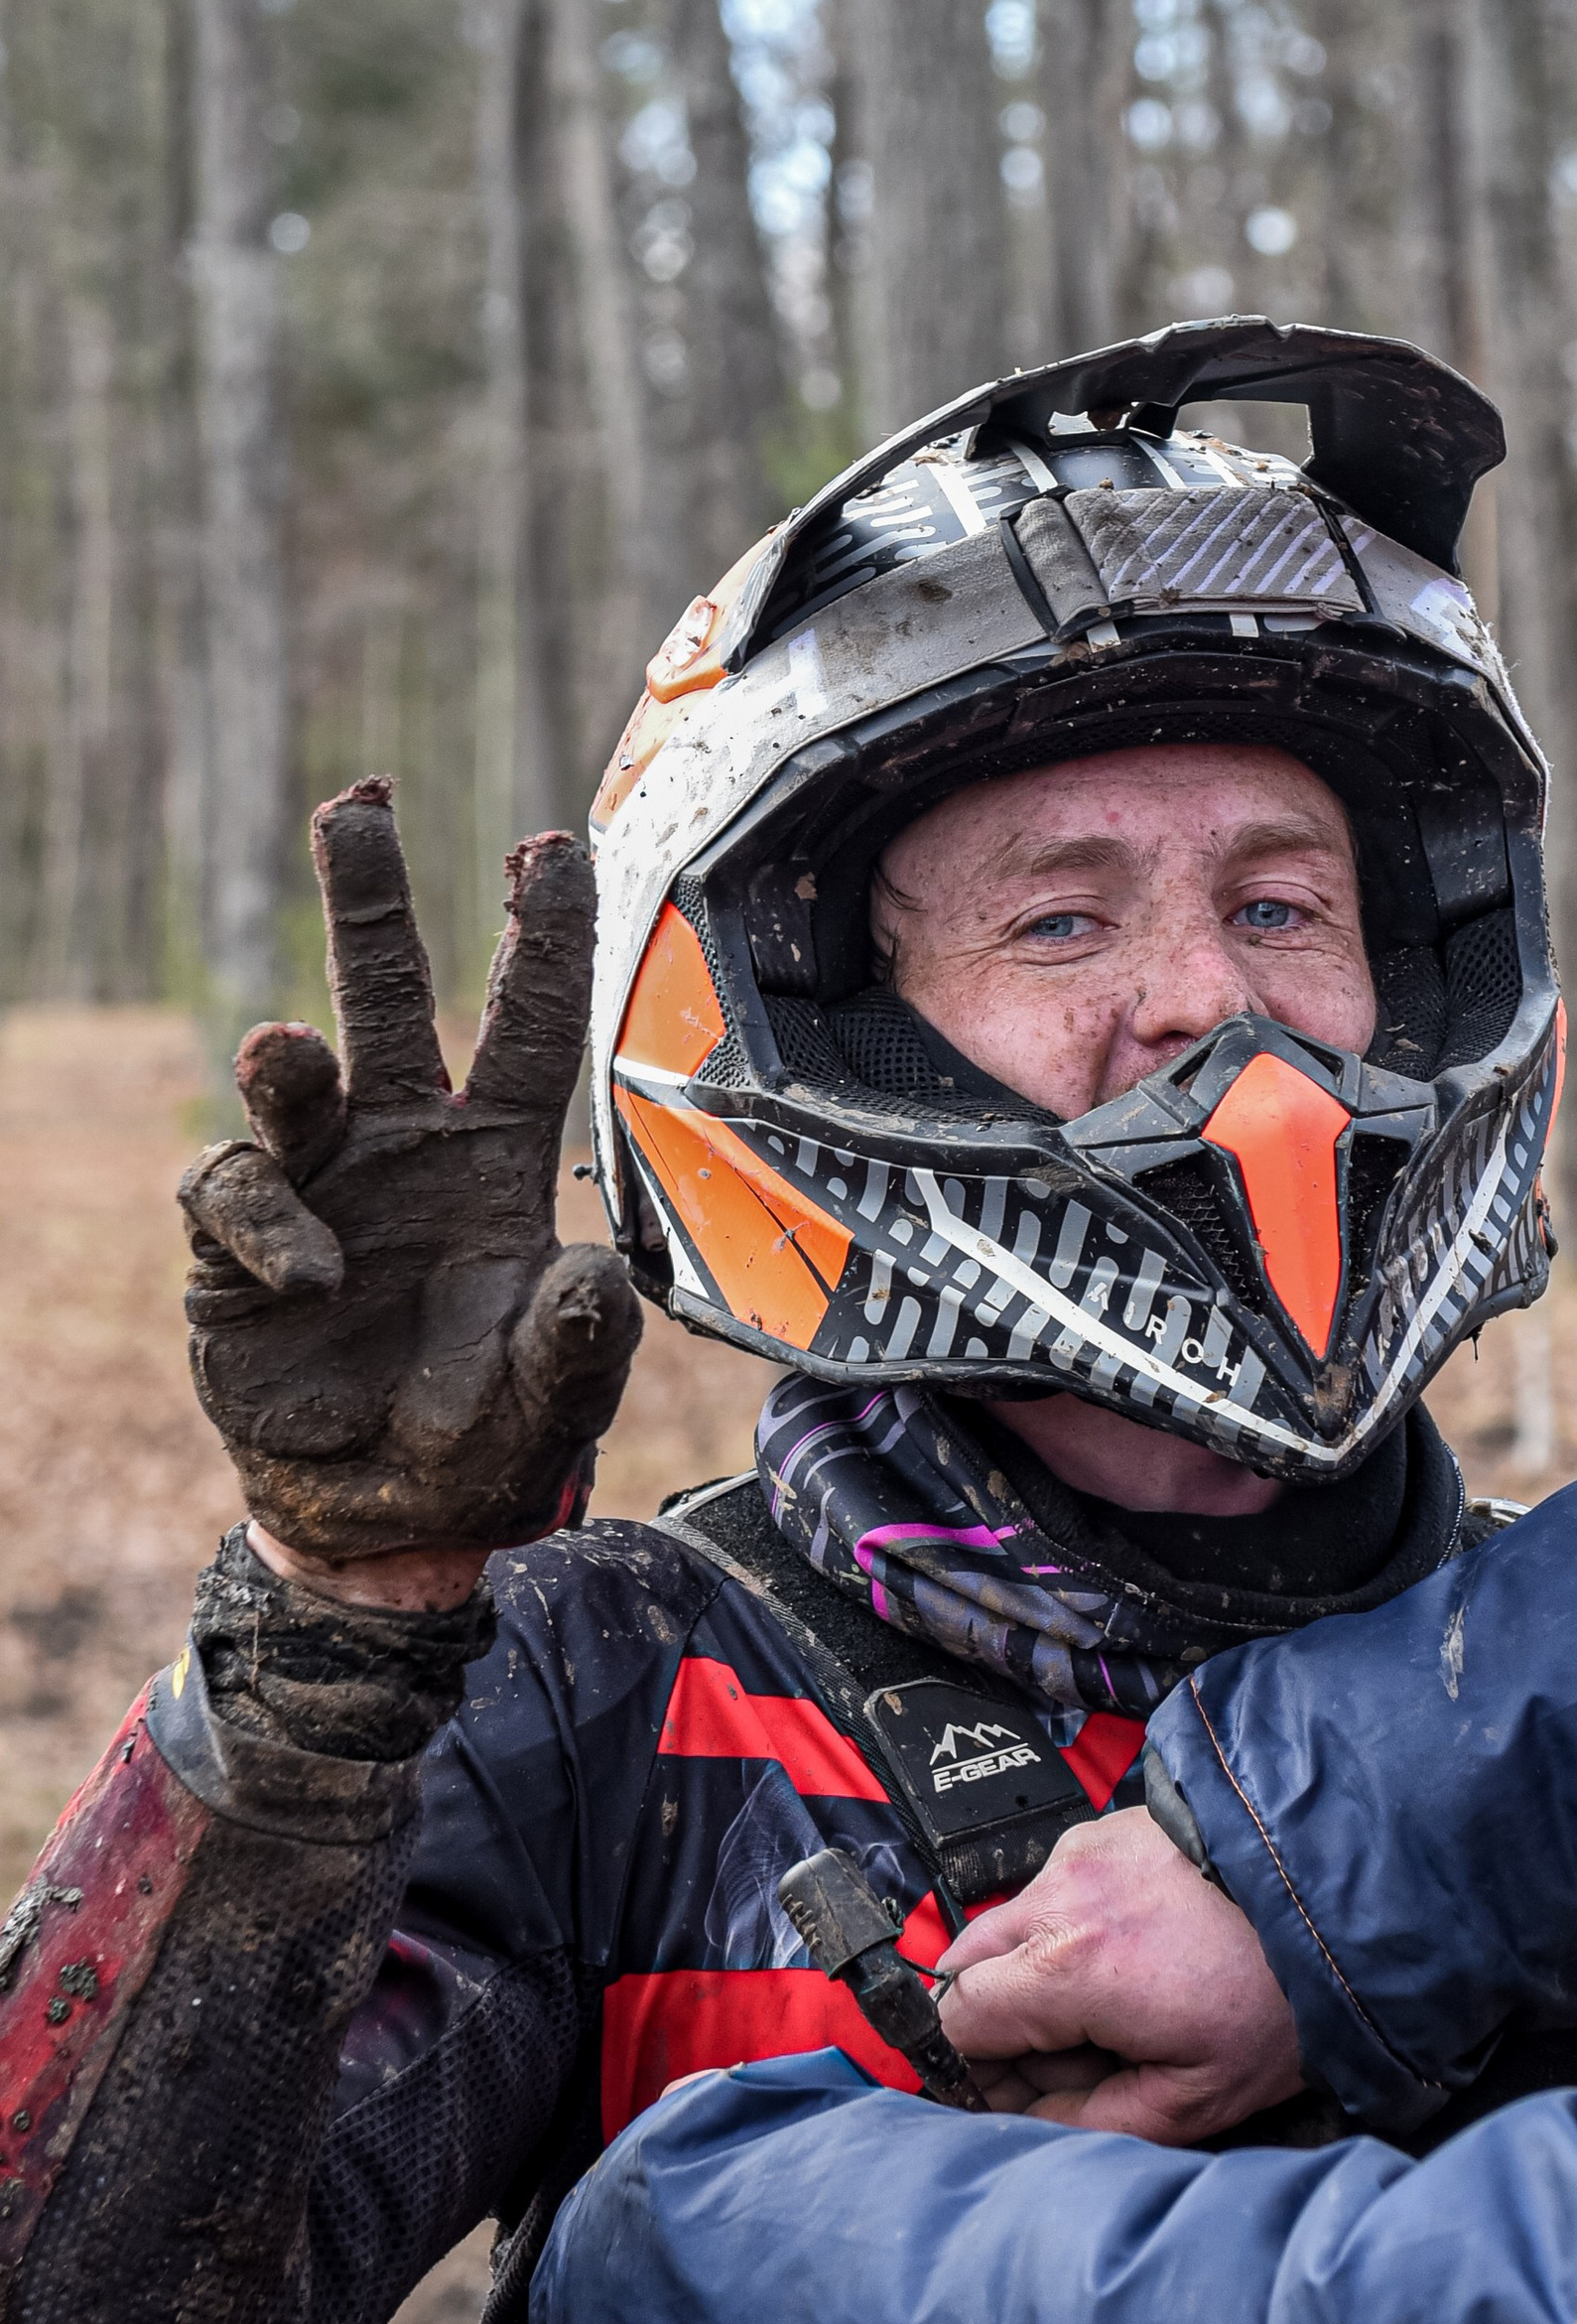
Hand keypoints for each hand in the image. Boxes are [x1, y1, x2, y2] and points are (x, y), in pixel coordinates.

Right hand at [177, 780, 643, 1569]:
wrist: (387, 1519)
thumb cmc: (487, 1439)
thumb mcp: (555, 1399)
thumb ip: (577, 1342)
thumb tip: (593, 1275)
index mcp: (494, 1160)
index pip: (524, 1026)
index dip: (538, 936)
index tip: (547, 844)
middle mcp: (401, 1149)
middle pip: (382, 996)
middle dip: (368, 898)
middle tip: (359, 804)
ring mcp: (317, 1190)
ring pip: (286, 1079)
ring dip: (285, 1060)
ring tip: (286, 1054)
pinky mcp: (238, 1252)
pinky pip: (236, 1197)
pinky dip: (270, 1229)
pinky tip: (313, 1282)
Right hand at [934, 1807, 1305, 2143]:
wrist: (1348, 1896)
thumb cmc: (1286, 1995)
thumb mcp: (1197, 2098)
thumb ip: (1092, 2122)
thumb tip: (1033, 2121)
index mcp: (1067, 1967)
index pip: (956, 2021)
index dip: (978, 2069)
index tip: (1023, 2090)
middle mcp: (1060, 1896)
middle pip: (968, 1968)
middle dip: (1001, 2020)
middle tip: (1074, 2056)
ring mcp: (1082, 1852)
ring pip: (1012, 1926)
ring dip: (1038, 1972)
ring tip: (1118, 2005)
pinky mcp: (1108, 1831)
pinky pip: (1058, 1890)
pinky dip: (1076, 1928)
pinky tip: (1141, 1956)